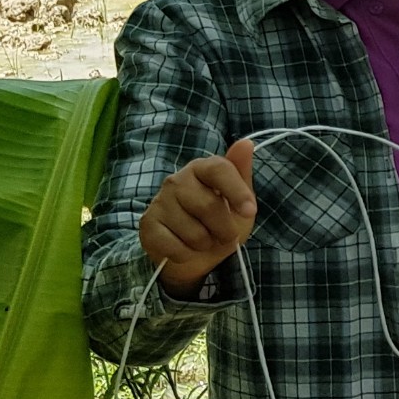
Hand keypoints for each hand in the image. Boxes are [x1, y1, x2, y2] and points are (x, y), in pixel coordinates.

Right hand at [140, 139, 256, 297]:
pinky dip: (187, 254)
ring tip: (204, 241)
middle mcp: (177, 181)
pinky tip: (185, 249)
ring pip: (193, 231)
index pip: (218, 169)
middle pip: (208, 206)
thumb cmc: (220, 223)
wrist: (195, 254)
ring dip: (206, 244)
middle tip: (226, 235)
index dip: (237, 191)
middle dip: (225, 229)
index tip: (250, 211)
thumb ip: (241, 173)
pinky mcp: (148, 225)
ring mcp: (159, 202)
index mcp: (200, 169)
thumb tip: (246, 143)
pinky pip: (174, 246)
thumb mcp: (239, 200)